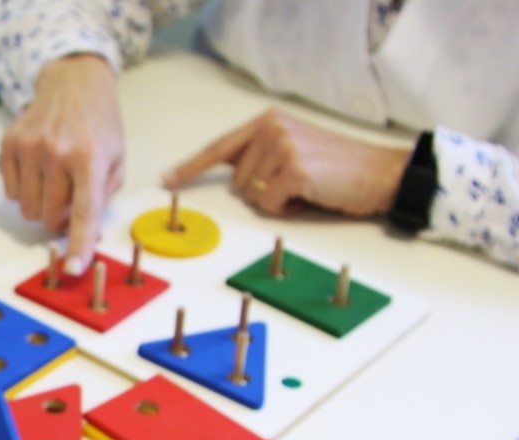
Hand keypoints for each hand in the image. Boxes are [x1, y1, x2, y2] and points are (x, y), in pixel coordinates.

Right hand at [0, 55, 124, 275]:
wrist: (72, 83)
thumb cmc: (98, 124)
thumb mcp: (116, 157)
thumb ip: (102, 197)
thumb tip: (83, 234)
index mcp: (89, 157)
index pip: (84, 212)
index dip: (79, 244)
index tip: (73, 269)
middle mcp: (56, 152)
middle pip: (50, 217)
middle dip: (60, 218)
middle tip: (69, 197)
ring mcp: (29, 148)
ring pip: (28, 209)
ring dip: (42, 205)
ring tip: (54, 180)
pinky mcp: (9, 145)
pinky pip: (11, 193)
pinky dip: (25, 190)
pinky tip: (37, 169)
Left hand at [164, 109, 411, 216]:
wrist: (381, 172)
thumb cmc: (337, 168)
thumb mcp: (293, 150)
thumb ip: (260, 156)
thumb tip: (231, 181)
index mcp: (267, 122)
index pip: (220, 147)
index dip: (191, 167)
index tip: (167, 180)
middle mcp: (270, 128)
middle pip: (236, 182)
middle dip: (261, 192)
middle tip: (297, 183)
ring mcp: (281, 146)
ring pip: (251, 195)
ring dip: (276, 200)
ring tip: (307, 187)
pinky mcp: (293, 169)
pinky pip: (268, 205)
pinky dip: (287, 209)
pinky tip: (311, 194)